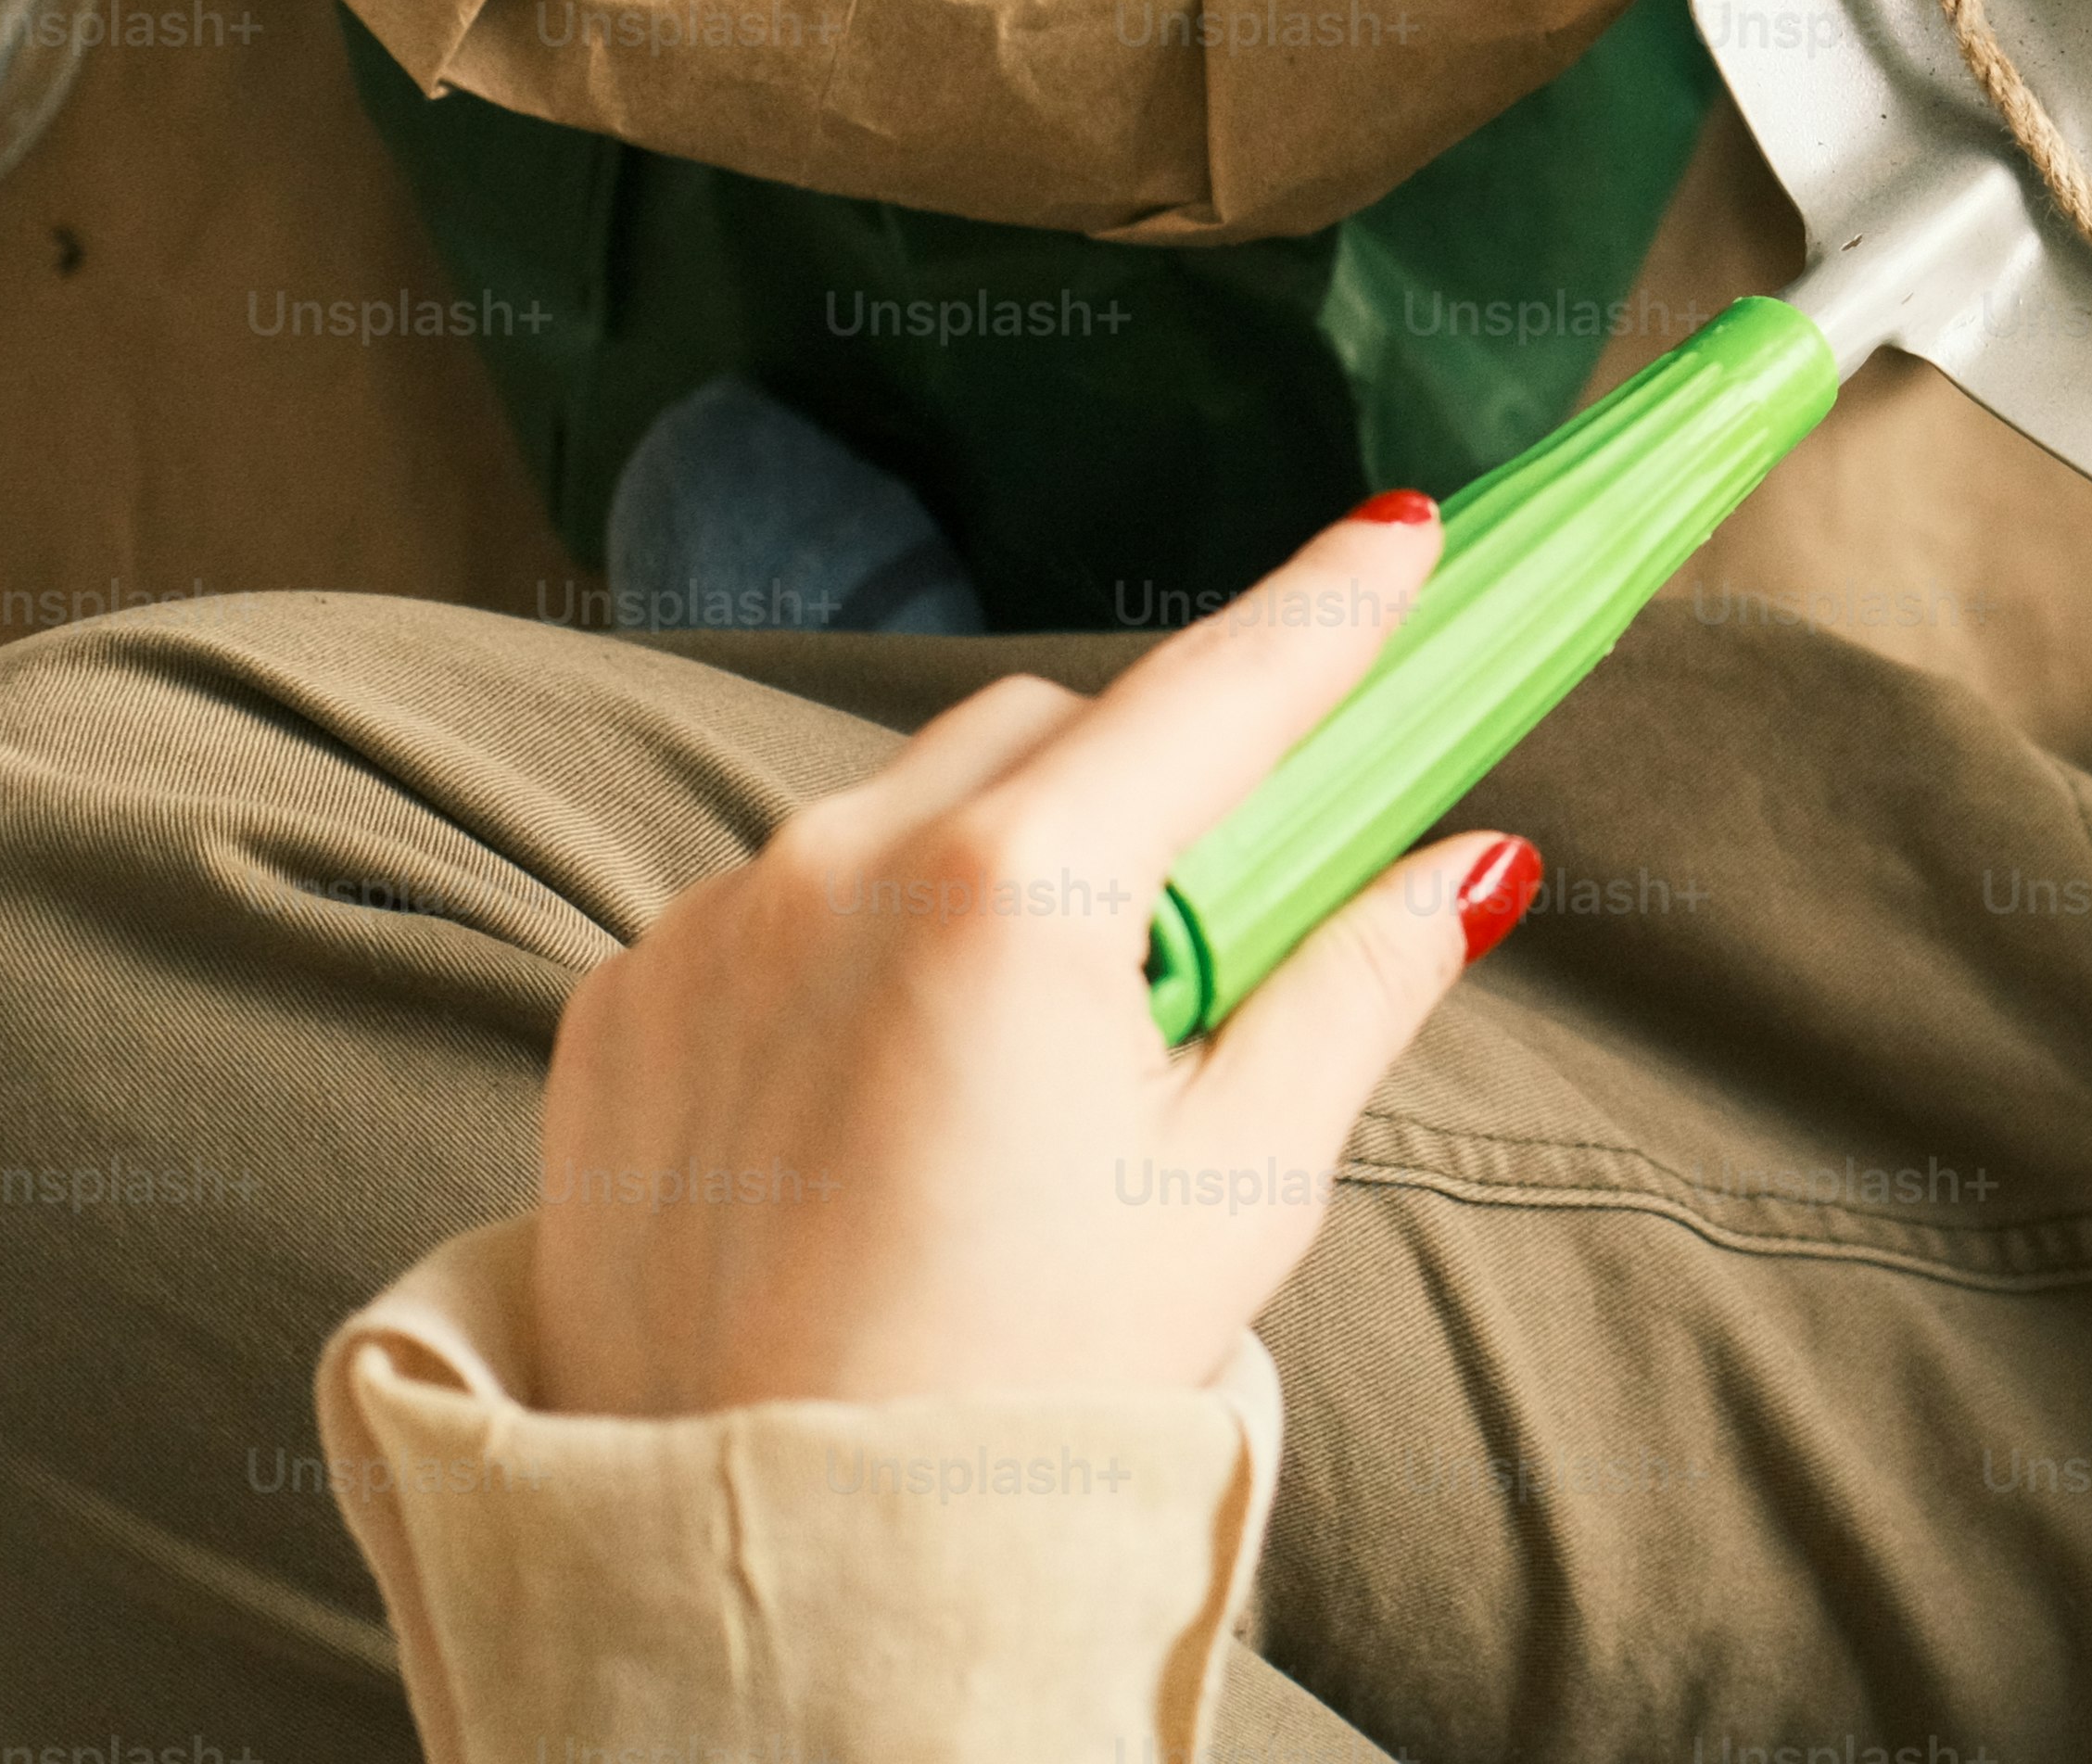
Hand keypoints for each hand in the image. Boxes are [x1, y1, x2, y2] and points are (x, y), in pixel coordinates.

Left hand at [528, 492, 1541, 1413]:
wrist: (773, 1559)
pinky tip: (880, 1104)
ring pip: (897, 805)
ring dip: (984, 868)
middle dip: (1137, 787)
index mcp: (1017, 896)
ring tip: (1014, 1066)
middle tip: (1188, 943)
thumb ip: (1359, 985)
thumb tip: (1473, 863)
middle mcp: (841, 867)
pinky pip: (769, 902)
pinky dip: (850, 952)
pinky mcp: (618, 1004)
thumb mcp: (1242, 1182)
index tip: (1404, 532)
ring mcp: (707, 929)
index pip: (1217, 692)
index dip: (1327, 607)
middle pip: (1046, 732)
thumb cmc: (1028, 1382)